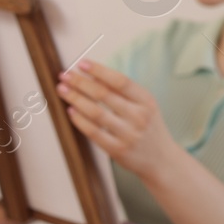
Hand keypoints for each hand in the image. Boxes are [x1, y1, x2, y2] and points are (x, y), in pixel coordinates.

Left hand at [56, 60, 176, 181]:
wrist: (161, 159)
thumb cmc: (147, 127)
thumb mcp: (145, 105)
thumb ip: (123, 91)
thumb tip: (92, 75)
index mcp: (146, 101)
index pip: (120, 81)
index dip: (99, 71)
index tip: (81, 64)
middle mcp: (138, 116)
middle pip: (104, 95)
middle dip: (80, 83)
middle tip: (64, 76)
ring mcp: (128, 134)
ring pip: (95, 112)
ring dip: (75, 99)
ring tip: (62, 90)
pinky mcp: (117, 149)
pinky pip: (93, 132)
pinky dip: (79, 120)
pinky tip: (71, 110)